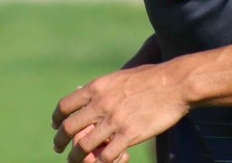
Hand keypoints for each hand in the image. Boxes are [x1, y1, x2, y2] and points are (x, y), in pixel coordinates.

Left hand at [51, 64, 188, 162]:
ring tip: (74, 160)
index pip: (66, 105)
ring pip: (84, 145)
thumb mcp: (121, 76)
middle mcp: (101, 104)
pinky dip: (100, 162)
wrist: (175, 84)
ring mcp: (114, 120)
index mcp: (97, 87)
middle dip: (59, 140)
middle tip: (58, 147)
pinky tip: (102, 162)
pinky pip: (106, 156)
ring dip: (75, 156)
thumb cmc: (152, 78)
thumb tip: (88, 92)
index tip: (56, 125)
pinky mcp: (128, 135)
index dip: (57, 117)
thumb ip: (104, 87)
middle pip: (69, 127)